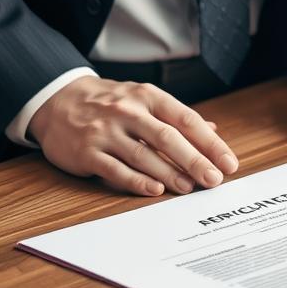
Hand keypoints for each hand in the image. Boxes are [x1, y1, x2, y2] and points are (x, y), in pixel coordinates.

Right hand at [28, 76, 238, 196]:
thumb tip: (213, 130)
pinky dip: (136, 181)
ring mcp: (107, 131)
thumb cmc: (110, 102)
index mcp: (148, 97)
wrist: (58, 100)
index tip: (228, 162)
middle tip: (214, 179)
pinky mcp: (88, 152)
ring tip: (190, 188)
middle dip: (195, 161)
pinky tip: (155, 190)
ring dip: (170, 174)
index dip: (210, 143)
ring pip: (144, 155)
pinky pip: (115, 169)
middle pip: (169, 138)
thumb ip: (176, 117)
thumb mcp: (144, 100)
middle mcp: (129, 112)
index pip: (186, 120)